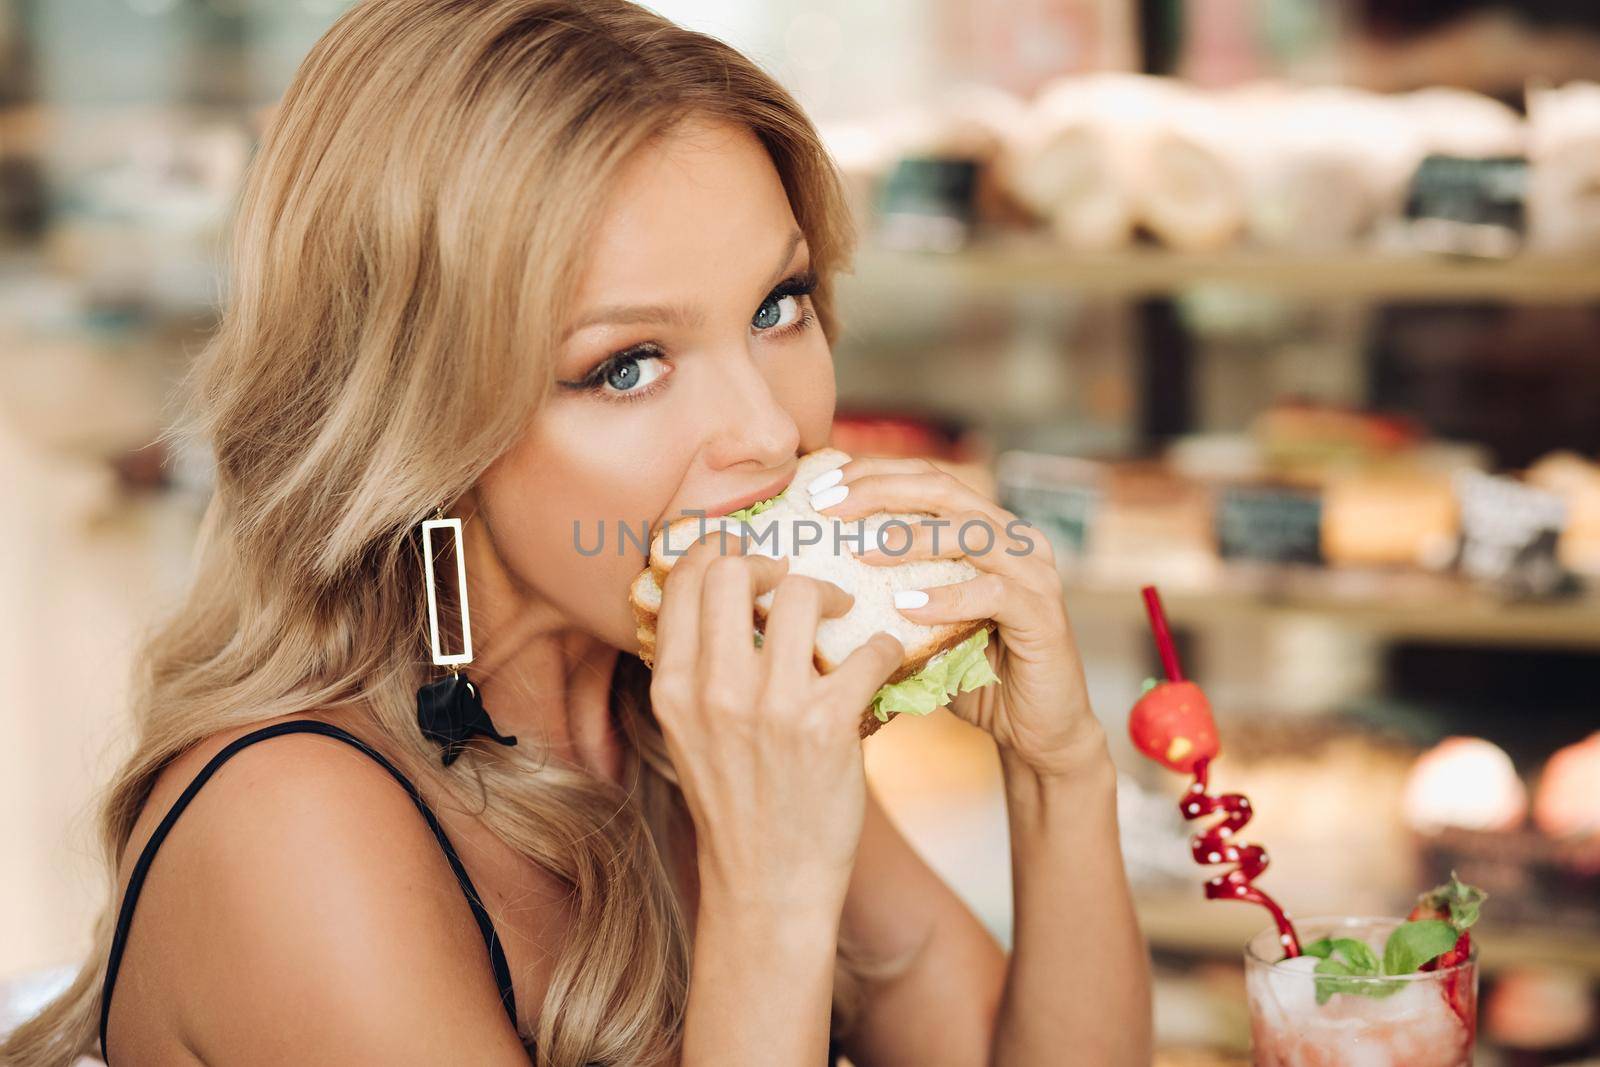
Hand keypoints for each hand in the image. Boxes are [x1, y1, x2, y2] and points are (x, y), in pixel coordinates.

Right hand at [648, 528, 905, 911]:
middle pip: (735, 568)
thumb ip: (695, 664)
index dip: (722, 546)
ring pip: (804, 593)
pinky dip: (883, 645)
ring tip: (844, 613)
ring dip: (832, 593)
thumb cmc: (734, 800)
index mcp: (674, 685)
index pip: (688, 576)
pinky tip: (881, 658)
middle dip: (774, 559)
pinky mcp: (828, 727)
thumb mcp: (687, 730)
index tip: (752, 556)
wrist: (766, 882)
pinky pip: (868, 648)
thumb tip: (718, 591)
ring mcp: (771, 707)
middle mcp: (714, 689)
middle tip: (797, 581)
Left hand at [813, 456, 1102, 776]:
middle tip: (829, 508)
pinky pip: (992, 593)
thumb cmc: (973, 674)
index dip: (873, 475)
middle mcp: (1015, 537)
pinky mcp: (1042, 613)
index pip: (925, 479)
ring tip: (860, 551)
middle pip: (943, 490)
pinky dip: (947, 597)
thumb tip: (810, 575)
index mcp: (986, 527)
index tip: (821, 489)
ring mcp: (1034, 572)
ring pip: (968, 534)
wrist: (1037, 729)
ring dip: (910, 538)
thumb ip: (888, 592)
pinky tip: (906, 606)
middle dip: (881, 492)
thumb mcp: (922, 624)